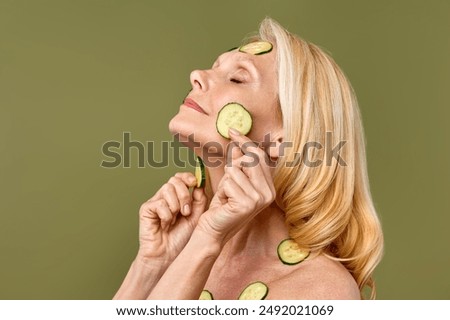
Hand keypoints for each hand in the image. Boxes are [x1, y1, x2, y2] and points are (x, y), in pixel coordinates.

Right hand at [137, 172, 207, 263]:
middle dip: (184, 194)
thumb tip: (200, 183)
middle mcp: (165, 197)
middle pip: (174, 180)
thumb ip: (199, 200)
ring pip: (167, 188)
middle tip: (186, 212)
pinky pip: (160, 203)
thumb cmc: (182, 239)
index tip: (195, 182)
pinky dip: (166, 215)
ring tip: (175, 220)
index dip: (187, 177)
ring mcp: (155, 202)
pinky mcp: (146, 210)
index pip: (180, 177)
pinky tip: (165, 225)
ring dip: (176, 205)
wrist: (169, 256)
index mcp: (177, 197)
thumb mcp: (196, 217)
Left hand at [197, 129, 275, 243]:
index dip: (245, 142)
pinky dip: (222, 190)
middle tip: (226, 181)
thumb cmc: (223, 205)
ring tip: (226, 195)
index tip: (232, 131)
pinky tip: (224, 202)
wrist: (214, 229)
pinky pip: (229, 182)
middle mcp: (268, 193)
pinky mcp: (247, 203)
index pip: (259, 156)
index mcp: (269, 187)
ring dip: (225, 181)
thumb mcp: (232, 180)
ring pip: (236, 170)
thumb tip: (237, 143)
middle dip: (233, 165)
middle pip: (249, 160)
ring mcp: (259, 199)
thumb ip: (238, 163)